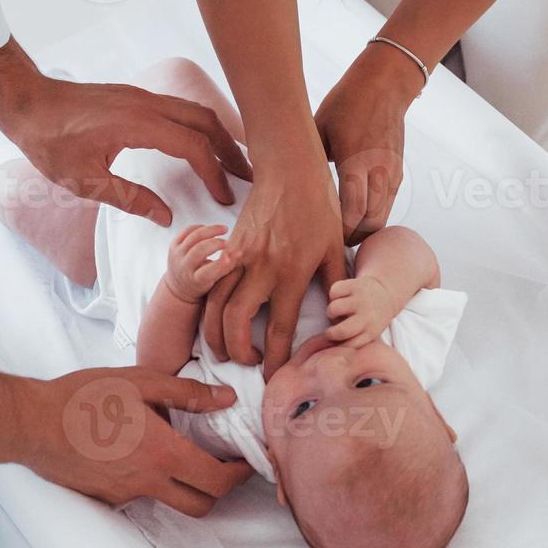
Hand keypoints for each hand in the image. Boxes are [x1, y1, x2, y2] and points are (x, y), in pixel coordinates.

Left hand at [0, 44, 251, 225]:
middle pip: (206, 122)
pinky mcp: (137, 97)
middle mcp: (147, 104)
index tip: (224, 196)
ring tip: (232, 163)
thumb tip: (165, 216)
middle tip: (247, 178)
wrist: (26, 102)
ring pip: (196, 111)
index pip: (193, 147)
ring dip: (218, 136)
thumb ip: (129, 198)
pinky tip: (202, 144)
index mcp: (138, 125)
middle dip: (231, 150)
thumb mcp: (85, 182)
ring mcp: (143, 97)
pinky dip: (200, 127)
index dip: (214, 173)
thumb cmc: (49, 142)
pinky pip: (181, 108)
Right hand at [0, 366, 254, 516]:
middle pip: (201, 504)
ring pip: (170, 501)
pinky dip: (150, 480)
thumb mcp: (140, 382)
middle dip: (219, 490)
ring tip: (182, 455)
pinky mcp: (105, 498)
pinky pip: (139, 495)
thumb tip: (225, 398)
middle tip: (223, 466)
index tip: (245, 461)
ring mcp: (125, 494)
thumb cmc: (82, 398)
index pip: (217, 482)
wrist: (30, 423)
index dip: (239, 476)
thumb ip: (187, 393)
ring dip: (185, 486)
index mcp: (162, 454)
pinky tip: (139, 453)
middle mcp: (147, 482)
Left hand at [164, 224, 237, 301]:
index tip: (231, 256)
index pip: (207, 272)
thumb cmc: (202, 284)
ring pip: (193, 237)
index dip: (219, 264)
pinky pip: (187, 230)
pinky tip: (210, 229)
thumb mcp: (215, 281)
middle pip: (199, 250)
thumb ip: (227, 267)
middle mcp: (183, 268)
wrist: (179, 286)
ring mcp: (176, 255)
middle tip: (228, 242)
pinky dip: (200, 227)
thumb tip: (239, 252)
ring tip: (224, 229)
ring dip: (210, 230)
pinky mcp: (173, 245)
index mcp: (195, 280)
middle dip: (216, 243)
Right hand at [200, 147, 345, 376]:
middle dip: (238, 351)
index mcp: (294, 273)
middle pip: (238, 322)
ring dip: (215, 334)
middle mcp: (263, 268)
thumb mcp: (335, 247)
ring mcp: (241, 256)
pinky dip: (208, 306)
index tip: (275, 377)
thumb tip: (340, 314)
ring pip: (215, 305)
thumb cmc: (319, 208)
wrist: (290, 170)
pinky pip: (210, 283)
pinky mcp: (228, 245)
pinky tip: (213, 320)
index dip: (277, 358)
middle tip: (247, 362)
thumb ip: (336, 282)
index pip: (282, 328)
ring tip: (224, 351)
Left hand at [314, 43, 422, 243]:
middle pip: (371, 222)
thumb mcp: (320, 129)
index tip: (322, 239)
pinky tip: (356, 217)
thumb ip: (310, 160)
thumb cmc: (348, 103)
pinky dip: (373, 216)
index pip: (352, 210)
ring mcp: (391, 173)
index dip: (339, 231)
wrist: (385, 85)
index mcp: (356, 161)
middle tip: (331, 246)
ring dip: (364, 230)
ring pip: (383, 217)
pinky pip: (387, 204)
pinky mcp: (397, 172)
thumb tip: (285, 183)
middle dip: (352, 238)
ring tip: (342, 235)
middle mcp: (378, 171)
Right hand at [325, 276, 394, 346]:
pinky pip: (333, 291)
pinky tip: (340, 297)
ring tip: (337, 312)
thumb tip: (327, 349)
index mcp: (371, 332)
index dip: (338, 345)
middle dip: (330, 333)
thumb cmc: (370, 320)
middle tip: (330, 331)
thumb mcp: (368, 334)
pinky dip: (333, 294)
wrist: (384, 295)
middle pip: (341, 331)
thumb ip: (353, 341)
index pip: (349, 346)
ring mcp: (362, 299)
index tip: (336, 343)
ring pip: (333, 308)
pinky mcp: (355, 285)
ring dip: (331, 311)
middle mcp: (368, 316)